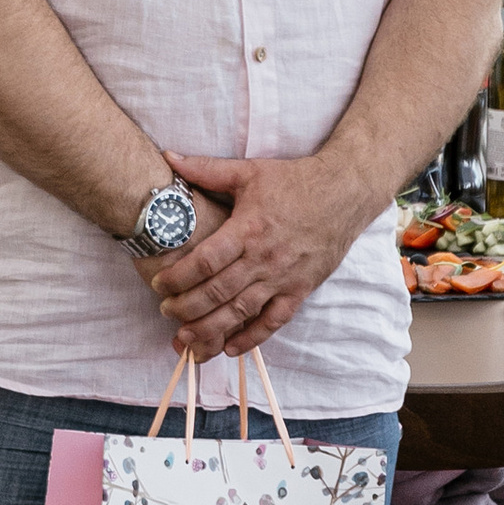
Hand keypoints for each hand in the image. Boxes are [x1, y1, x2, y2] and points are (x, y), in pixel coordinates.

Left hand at [144, 149, 376, 360]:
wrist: (345, 192)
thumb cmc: (295, 181)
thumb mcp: (249, 171)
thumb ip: (206, 169)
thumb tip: (168, 157)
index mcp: (249, 229)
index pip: (206, 260)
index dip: (179, 276)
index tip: (158, 283)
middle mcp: (265, 258)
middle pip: (219, 292)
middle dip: (187, 307)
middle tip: (165, 313)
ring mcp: (284, 277)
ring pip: (242, 312)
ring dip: (211, 329)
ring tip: (185, 339)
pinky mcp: (301, 289)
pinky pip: (274, 320)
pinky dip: (252, 337)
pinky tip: (230, 347)